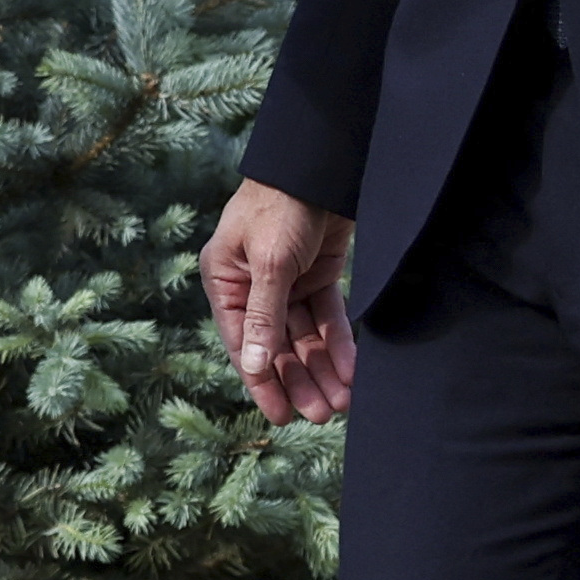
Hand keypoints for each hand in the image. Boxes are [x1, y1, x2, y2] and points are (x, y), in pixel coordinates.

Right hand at [199, 179, 360, 422]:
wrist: (320, 163)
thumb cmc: (280, 205)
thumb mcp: (270, 262)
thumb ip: (263, 316)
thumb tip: (253, 367)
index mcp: (227, 281)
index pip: (243, 343)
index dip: (263, 382)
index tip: (281, 416)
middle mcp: (254, 286)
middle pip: (277, 345)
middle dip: (301, 380)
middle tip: (324, 414)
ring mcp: (287, 281)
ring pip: (305, 336)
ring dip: (323, 368)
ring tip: (342, 401)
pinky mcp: (317, 273)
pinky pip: (327, 317)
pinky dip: (339, 343)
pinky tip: (352, 369)